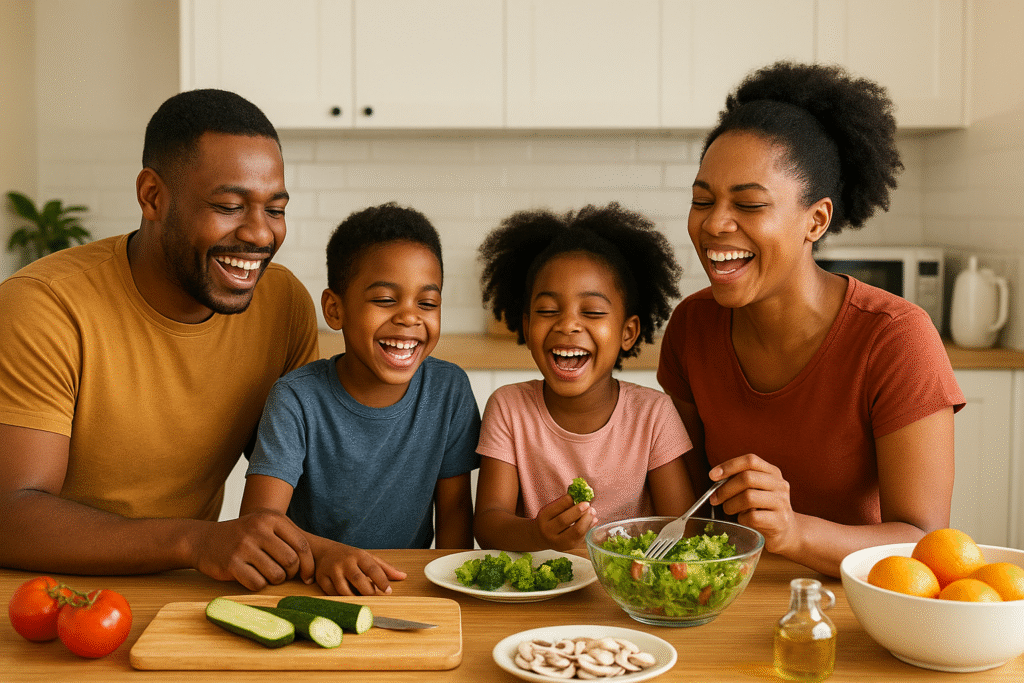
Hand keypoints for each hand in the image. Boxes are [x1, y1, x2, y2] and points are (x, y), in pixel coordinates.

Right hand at [188, 510, 314, 590]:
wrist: (204, 539)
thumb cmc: (244, 537)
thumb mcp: (266, 527)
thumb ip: (289, 540)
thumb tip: (311, 571)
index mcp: (272, 518)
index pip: (302, 545)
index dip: (308, 565)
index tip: (306, 577)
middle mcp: (259, 529)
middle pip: (291, 561)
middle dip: (290, 573)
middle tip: (282, 574)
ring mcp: (244, 546)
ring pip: (276, 575)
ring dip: (274, 580)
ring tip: (265, 573)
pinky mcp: (231, 563)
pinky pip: (257, 583)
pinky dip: (258, 585)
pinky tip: (251, 576)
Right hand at [311, 540, 406, 595]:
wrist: (324, 550)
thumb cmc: (351, 556)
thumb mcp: (368, 558)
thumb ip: (385, 568)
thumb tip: (403, 576)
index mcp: (359, 555)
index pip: (373, 569)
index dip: (382, 581)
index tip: (388, 591)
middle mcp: (346, 562)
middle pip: (359, 580)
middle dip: (368, 592)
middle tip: (375, 598)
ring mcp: (332, 570)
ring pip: (344, 590)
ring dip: (354, 597)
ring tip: (361, 599)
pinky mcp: (322, 578)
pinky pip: (332, 593)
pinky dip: (341, 598)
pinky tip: (348, 598)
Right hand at [535, 494, 596, 550]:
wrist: (541, 538)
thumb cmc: (550, 520)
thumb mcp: (551, 510)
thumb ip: (563, 504)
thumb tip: (579, 495)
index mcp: (543, 517)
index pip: (555, 508)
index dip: (567, 501)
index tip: (577, 496)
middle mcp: (548, 531)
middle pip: (564, 521)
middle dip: (578, 511)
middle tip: (587, 504)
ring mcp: (559, 542)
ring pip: (575, 532)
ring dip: (587, 520)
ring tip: (592, 512)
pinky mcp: (569, 547)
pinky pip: (581, 537)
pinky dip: (589, 527)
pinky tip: (592, 520)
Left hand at [709, 455, 797, 555]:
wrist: (786, 532)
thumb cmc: (763, 508)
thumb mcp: (755, 489)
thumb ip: (739, 481)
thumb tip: (715, 478)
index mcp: (772, 472)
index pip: (750, 460)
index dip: (729, 466)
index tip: (712, 475)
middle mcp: (780, 484)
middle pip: (747, 478)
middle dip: (725, 489)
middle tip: (715, 499)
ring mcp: (782, 503)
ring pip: (748, 497)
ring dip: (731, 505)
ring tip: (729, 510)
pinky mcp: (779, 521)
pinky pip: (752, 517)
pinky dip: (742, 519)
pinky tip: (743, 520)